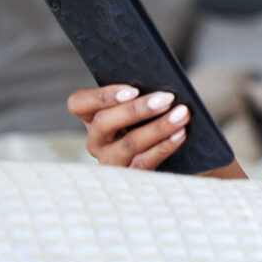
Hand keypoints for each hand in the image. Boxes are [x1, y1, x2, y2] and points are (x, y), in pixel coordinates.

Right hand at [66, 84, 190, 169]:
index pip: (79, 103)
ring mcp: (110, 160)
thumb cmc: (148, 120)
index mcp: (92, 116)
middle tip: (166, 98)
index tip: (132, 90)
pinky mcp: (129, 176)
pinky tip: (180, 134)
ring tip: (182, 114)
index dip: (103, 96)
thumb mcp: (138, 107)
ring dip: (158, 127)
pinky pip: (145, 161)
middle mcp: (96, 140)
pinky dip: (165, 146)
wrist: (168, 157)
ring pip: (129, 143)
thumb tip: (161, 85)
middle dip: (137, 109)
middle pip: (104, 123)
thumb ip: (141, 95)